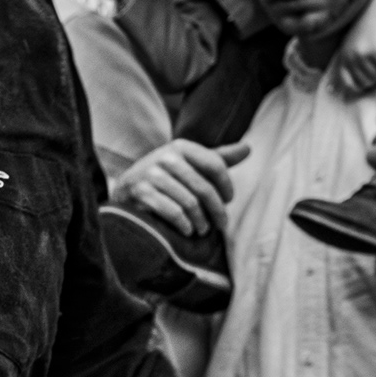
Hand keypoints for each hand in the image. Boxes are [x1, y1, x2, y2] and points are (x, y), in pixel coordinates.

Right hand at [116, 137, 234, 243]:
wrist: (127, 189)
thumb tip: (248, 149)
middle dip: (217, 210)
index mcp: (181, 146)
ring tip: (203, 230)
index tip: (228, 200)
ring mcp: (151, 174)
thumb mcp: (191, 164)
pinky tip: (188, 230)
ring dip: (201, 221)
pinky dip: (184, 225)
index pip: (215, 165)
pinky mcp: (140, 192)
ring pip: (189, 203)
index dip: (227, 186)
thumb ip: (218, 158)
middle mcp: (165, 157)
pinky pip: (172, 212)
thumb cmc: (168, 177)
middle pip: (204, 188)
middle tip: (221, 224)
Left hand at [329, 0, 375, 96]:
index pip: (348, 84)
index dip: (362, 86)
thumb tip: (358, 87)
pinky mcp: (375, 51)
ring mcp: (362, 55)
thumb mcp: (354, 44)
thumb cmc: (370, 27)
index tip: (372, 82)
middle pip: (366, 82)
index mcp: (344, 56)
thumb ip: (354, 62)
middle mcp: (350, 57)